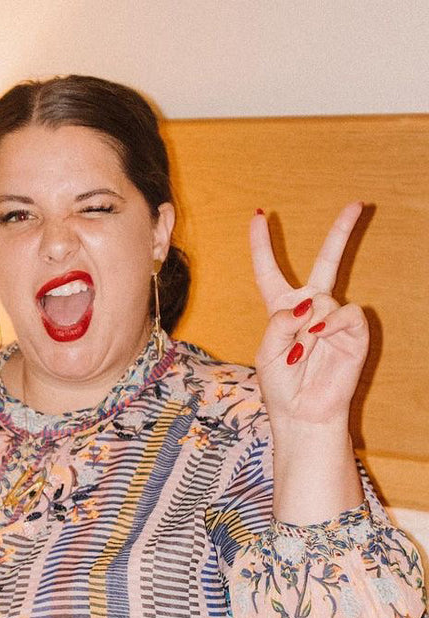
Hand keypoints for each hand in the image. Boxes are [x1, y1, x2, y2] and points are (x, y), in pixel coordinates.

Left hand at [250, 202, 368, 432]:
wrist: (303, 413)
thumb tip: (308, 304)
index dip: (262, 245)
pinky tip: (320, 338)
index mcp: (282, 310)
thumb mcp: (267, 352)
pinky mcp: (353, 332)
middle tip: (358, 204)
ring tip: (302, 351)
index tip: (258, 216)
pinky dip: (330, 325)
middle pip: (326, 262)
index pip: (269, 272)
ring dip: (309, 325)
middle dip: (341, 233)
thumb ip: (279, 322)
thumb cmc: (281, 385)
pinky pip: (345, 313)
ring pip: (323, 299)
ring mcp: (333, 318)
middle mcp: (310, 309)